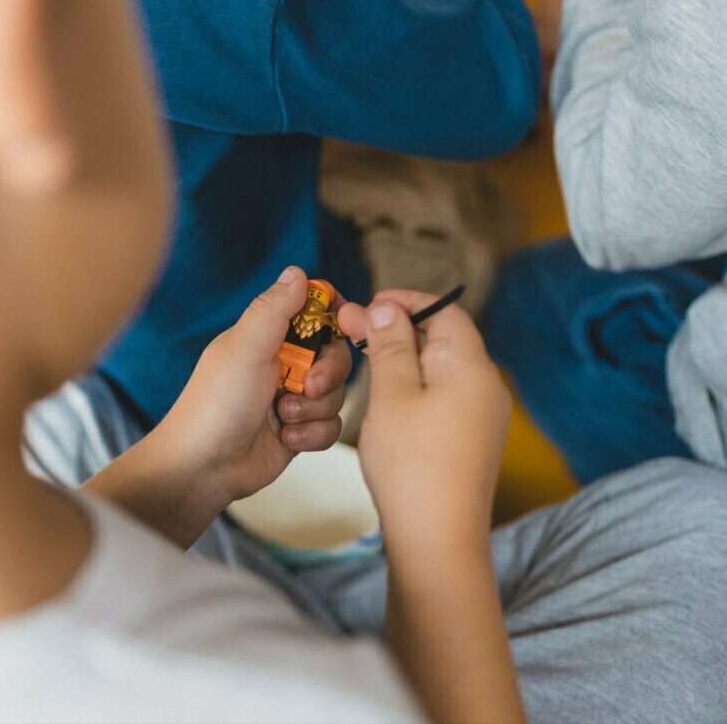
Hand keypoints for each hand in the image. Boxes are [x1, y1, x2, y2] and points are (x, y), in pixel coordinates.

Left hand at [154, 266, 351, 506]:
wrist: (204, 467)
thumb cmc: (215, 404)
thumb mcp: (245, 348)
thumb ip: (274, 308)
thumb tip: (297, 271)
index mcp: (266, 336)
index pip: (314, 312)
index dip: (334, 317)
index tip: (343, 326)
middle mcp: (281, 364)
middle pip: (336, 355)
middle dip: (327, 373)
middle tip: (306, 386)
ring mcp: (291, 398)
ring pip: (337, 393)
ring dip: (314, 409)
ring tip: (282, 417)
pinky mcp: (299, 430)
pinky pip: (331, 426)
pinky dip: (311, 434)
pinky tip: (285, 438)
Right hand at [337, 290, 508, 546]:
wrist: (438, 539)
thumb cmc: (412, 465)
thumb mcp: (392, 395)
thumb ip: (389, 345)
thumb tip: (387, 309)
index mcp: (472, 367)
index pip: (446, 311)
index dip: (406, 301)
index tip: (367, 305)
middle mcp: (487, 387)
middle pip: (445, 338)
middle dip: (399, 329)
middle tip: (354, 331)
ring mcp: (483, 416)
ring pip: (442, 368)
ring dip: (404, 358)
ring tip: (364, 364)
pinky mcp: (473, 440)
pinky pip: (445, 396)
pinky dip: (415, 386)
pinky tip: (386, 400)